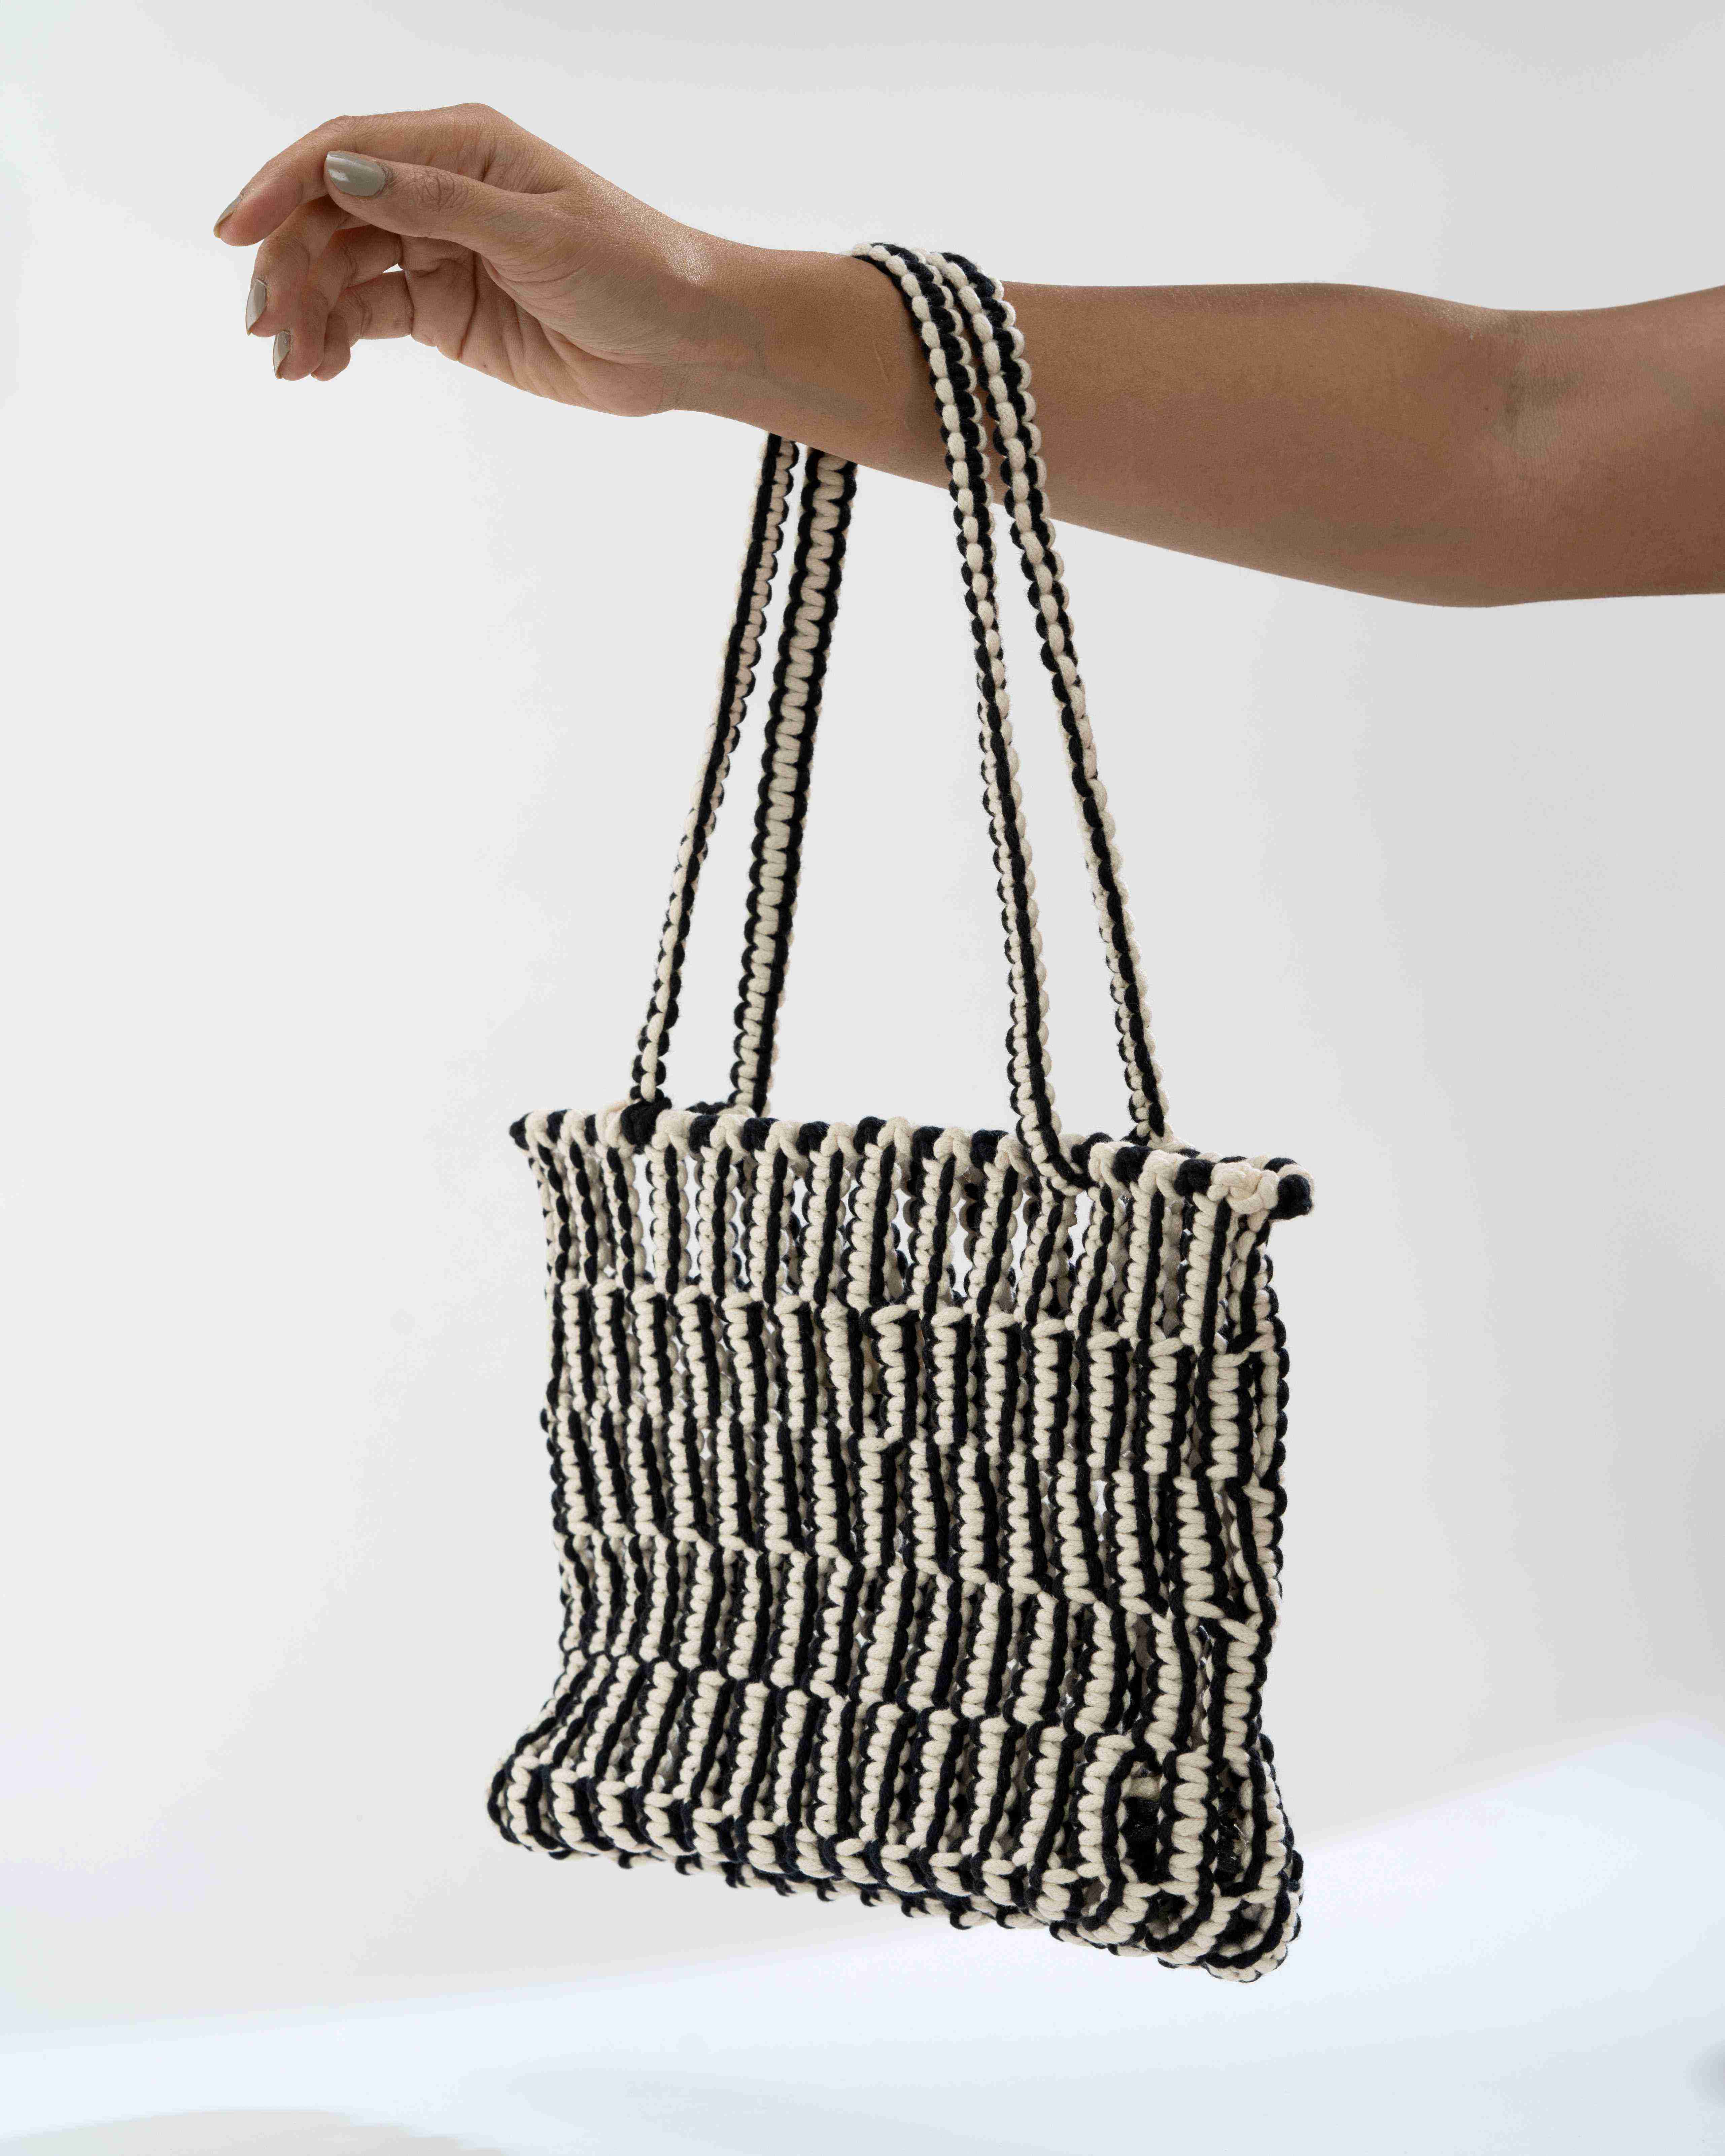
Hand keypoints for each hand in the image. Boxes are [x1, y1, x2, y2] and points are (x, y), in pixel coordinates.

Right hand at [214, 103, 722, 415]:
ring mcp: (439, 251)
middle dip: (287, 268)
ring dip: (306, 312)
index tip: (236, 234)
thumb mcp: (539, 233)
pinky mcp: (446, 309)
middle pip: (329, 217)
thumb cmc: (633, 269)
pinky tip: (322, 367)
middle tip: (264, 330)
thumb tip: (344, 177)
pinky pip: (371, 314)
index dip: (281, 188)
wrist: (686, 341)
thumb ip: (439, 204)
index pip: (345, 154)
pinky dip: (338, 337)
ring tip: (292, 365)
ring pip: (342, 271)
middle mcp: (440, 191)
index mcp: (462, 147)